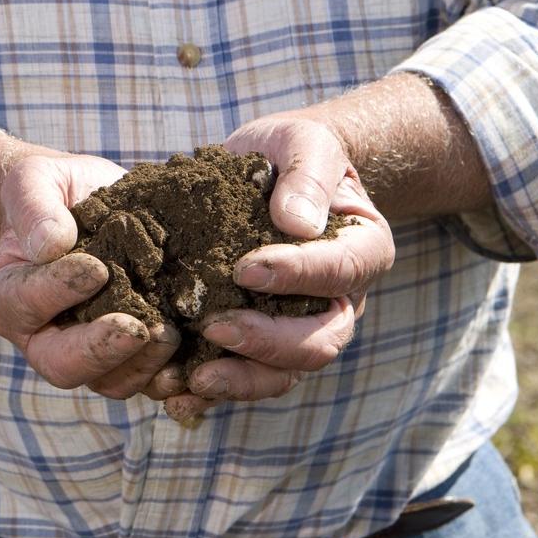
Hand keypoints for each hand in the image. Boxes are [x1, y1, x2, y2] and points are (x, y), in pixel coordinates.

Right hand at [0, 154, 181, 398]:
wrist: (89, 205)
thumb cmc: (53, 193)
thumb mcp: (33, 181)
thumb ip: (33, 207)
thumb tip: (50, 244)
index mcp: (9, 296)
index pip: (24, 303)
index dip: (58, 291)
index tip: (97, 268)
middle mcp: (43, 336)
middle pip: (61, 364)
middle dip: (100, 350)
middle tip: (136, 328)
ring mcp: (88, 352)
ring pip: (109, 381)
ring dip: (141, 364)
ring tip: (170, 334)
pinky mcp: (130, 356)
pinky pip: (148, 380)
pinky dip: (170, 376)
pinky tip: (192, 357)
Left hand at [163, 115, 394, 423]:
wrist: (268, 172)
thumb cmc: (291, 154)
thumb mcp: (303, 142)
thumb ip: (306, 174)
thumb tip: (296, 222)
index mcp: (362, 250)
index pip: (341, 271)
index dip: (296, 275)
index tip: (245, 268)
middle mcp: (340, 301)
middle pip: (321, 340)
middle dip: (268, 341)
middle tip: (214, 327)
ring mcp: (300, 327)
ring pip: (284, 372)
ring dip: (240, 379)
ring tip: (193, 378)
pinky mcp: (258, 341)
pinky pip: (244, 375)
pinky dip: (212, 390)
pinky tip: (175, 395)